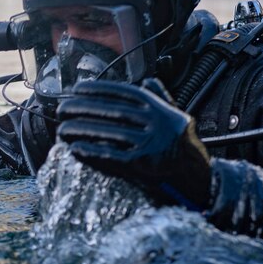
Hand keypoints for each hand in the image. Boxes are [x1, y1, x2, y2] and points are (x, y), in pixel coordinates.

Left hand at [56, 78, 211, 209]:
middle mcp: (157, 123)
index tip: (78, 88)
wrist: (201, 183)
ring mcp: (150, 145)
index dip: (99, 89)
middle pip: (113, 111)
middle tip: (62, 108)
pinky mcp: (143, 167)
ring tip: (63, 129)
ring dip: (82, 130)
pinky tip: (75, 148)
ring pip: (109, 133)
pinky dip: (91, 152)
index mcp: (161, 109)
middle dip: (84, 108)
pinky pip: (111, 156)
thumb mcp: (179, 119)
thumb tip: (148, 80)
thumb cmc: (185, 150)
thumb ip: (163, 99)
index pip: (125, 93)